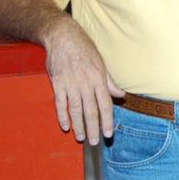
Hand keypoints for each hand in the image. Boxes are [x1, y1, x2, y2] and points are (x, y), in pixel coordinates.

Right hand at [43, 18, 123, 145]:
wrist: (63, 37)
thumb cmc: (85, 50)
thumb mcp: (101, 64)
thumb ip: (109, 82)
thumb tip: (121, 96)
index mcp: (98, 79)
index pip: (105, 105)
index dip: (107, 121)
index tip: (108, 134)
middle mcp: (85, 84)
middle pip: (90, 110)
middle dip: (93, 128)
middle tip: (95, 142)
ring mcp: (70, 84)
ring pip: (75, 110)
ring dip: (79, 125)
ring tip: (82, 137)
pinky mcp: (57, 83)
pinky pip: (60, 103)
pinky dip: (62, 115)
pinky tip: (65, 126)